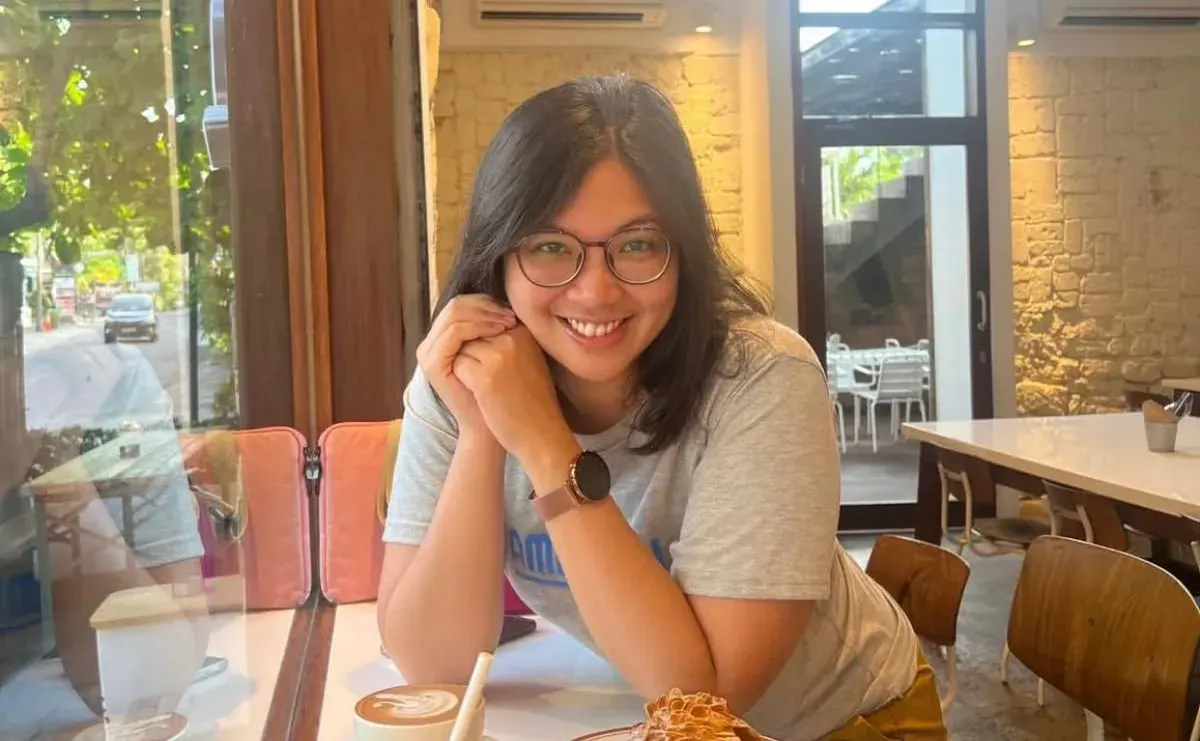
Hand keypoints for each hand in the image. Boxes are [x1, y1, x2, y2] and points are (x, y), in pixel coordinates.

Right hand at [415, 295, 515, 437]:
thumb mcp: (493, 352)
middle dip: (486, 306)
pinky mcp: (432, 364)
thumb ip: (489, 328)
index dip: (486, 302)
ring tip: (508, 322)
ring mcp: (427, 354)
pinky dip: (478, 327)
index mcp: (441, 339)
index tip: (511, 311)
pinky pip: (454, 332)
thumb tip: (506, 299)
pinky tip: (499, 331)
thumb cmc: (496, 391)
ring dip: (485, 314)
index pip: (460, 305)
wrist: (489, 426)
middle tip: (510, 315)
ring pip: (454, 315)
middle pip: (455, 305)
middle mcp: (429, 344)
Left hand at [452, 325, 579, 487]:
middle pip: (472, 331)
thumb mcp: (528, 359)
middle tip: (481, 374)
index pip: (486, 319)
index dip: (479, 339)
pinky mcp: (486, 376)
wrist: (542, 434)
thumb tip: (475, 324)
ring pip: (462, 347)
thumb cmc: (533, 400)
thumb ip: (506, 340)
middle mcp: (513, 337)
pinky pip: (457, 365)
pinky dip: (460, 378)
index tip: (487, 360)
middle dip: (469, 349)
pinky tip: (476, 392)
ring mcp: (499, 355)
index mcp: (525, 331)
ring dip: (464, 364)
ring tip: (480, 384)